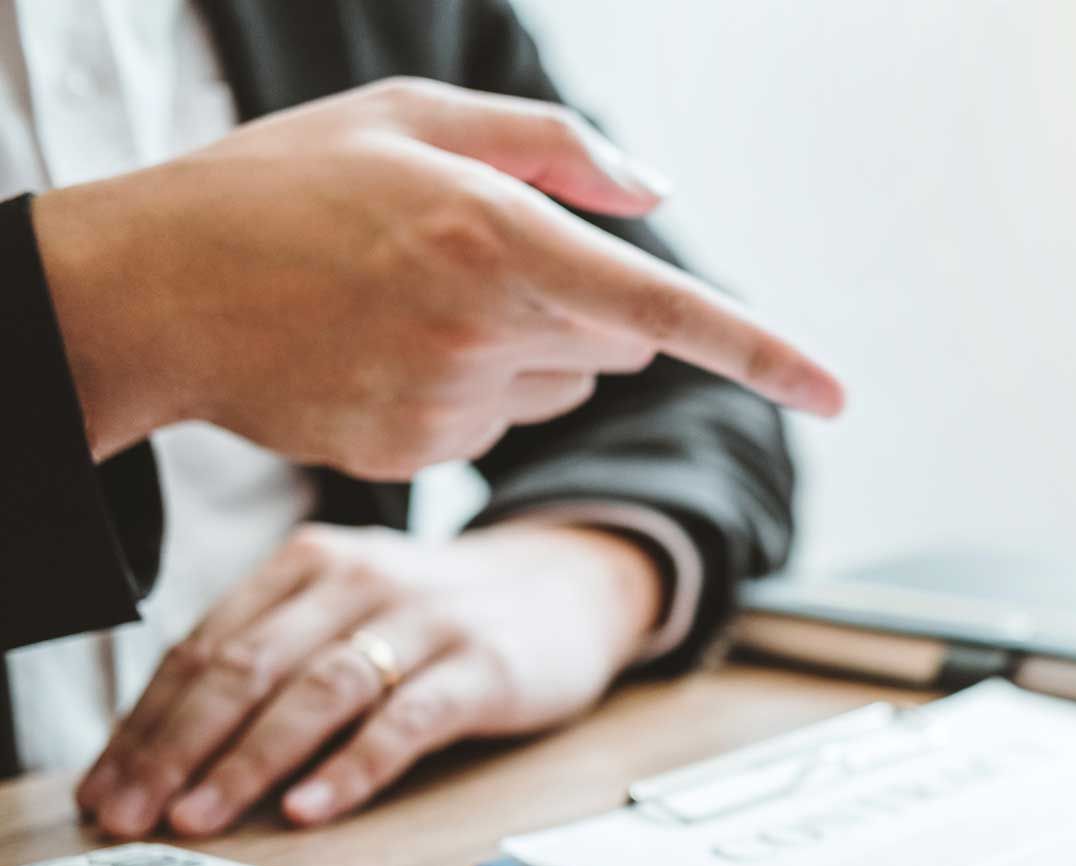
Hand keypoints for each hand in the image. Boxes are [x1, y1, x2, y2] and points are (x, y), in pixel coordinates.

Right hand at [32, 77, 842, 476]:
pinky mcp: (420, 457)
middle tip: (482, 259)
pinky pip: (499, 424)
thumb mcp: (412, 115)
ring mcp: (451, 405)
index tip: (839, 395)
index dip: (764, 353)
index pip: (666, 306)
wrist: (152, 290)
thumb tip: (659, 192)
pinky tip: (386, 352)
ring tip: (415, 304)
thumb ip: (553, 145)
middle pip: (621, 338)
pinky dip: (471, 390)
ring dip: (529, 346)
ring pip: (565, 382)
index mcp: (496, 235)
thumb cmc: (283, 183)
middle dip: (591, 302)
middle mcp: (485, 328)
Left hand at [76, 521, 661, 834]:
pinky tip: (312, 807)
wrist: (572, 584)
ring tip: (200, 818)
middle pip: (248, 667)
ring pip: (317, 692)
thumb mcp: (351, 605)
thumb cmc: (443, 613)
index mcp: (311, 563)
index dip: (145, 722)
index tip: (105, 786)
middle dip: (176, 747)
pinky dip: (353, 766)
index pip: (206, 646)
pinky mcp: (484, 667)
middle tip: (132, 813)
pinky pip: (406, 721)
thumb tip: (170, 744)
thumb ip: (277, 651)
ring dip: (248, 762)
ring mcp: (426, 621)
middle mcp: (361, 580)